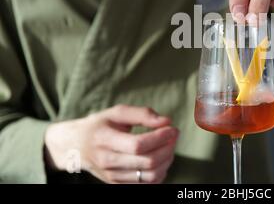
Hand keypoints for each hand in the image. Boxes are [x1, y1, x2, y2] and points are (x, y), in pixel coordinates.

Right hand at [44, 105, 177, 183]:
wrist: (76, 146)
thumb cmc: (100, 125)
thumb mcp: (117, 112)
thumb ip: (142, 114)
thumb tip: (166, 121)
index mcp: (104, 140)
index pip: (138, 145)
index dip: (160, 137)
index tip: (173, 128)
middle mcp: (107, 161)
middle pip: (147, 162)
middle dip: (168, 148)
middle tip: (174, 135)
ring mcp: (112, 176)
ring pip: (150, 176)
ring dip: (167, 160)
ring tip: (169, 146)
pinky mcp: (118, 184)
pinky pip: (147, 185)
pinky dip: (160, 172)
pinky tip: (161, 158)